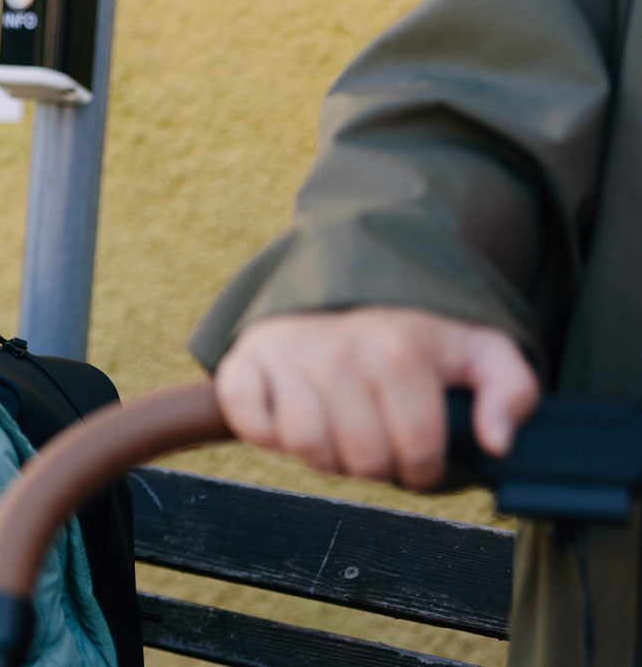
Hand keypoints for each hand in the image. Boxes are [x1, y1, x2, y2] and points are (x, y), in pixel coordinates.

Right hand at [214, 306, 538, 489]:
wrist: (340, 283)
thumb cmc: (411, 330)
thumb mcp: (478, 348)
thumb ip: (511, 390)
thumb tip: (497, 442)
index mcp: (399, 351)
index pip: (416, 449)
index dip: (425, 471)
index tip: (422, 461)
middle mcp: (340, 352)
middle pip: (361, 457)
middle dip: (377, 467)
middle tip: (379, 448)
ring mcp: (287, 355)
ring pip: (305, 445)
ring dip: (325, 456)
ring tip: (339, 437)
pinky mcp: (244, 361)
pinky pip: (248, 420)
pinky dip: (264, 432)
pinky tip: (290, 421)